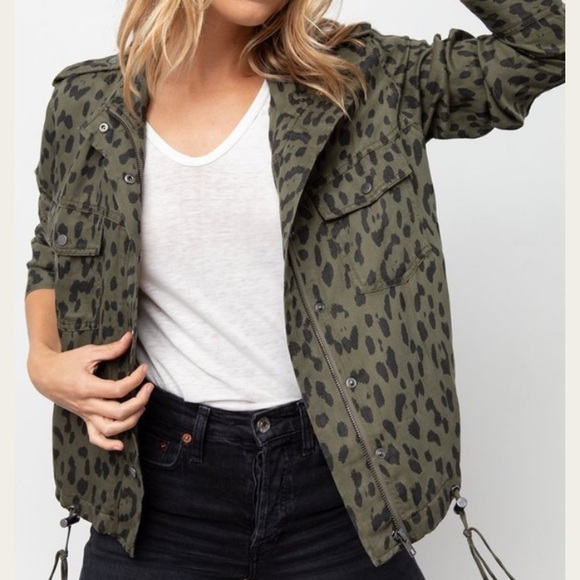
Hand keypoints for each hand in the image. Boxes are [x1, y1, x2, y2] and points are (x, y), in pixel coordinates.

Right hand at [28, 331, 152, 451]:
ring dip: (130, 421)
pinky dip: (107, 444)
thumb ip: (110, 349)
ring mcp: (85, 414)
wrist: (44, 375)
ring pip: (110, 428)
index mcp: (87, 387)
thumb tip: (129, 338)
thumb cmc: (65, 363)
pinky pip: (95, 437)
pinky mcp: (84, 418)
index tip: (143, 368)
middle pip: (119, 412)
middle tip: (148, 387)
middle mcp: (87, 404)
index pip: (118, 389)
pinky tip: (120, 445)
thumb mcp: (88, 352)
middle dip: (139, 401)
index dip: (136, 379)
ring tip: (142, 407)